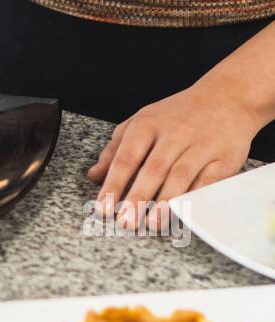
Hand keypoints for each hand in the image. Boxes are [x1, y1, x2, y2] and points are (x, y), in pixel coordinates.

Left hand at [87, 82, 262, 233]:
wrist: (226, 97)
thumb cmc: (178, 114)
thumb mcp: (142, 121)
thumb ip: (116, 148)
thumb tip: (94, 175)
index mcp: (148, 124)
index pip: (127, 157)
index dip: (114, 184)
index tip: (103, 208)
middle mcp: (174, 134)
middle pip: (154, 169)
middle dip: (138, 198)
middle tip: (126, 222)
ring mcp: (200, 146)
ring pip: (180, 177)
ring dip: (165, 203)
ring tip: (151, 224)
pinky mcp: (223, 159)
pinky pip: (207, 182)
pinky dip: (194, 199)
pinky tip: (183, 214)